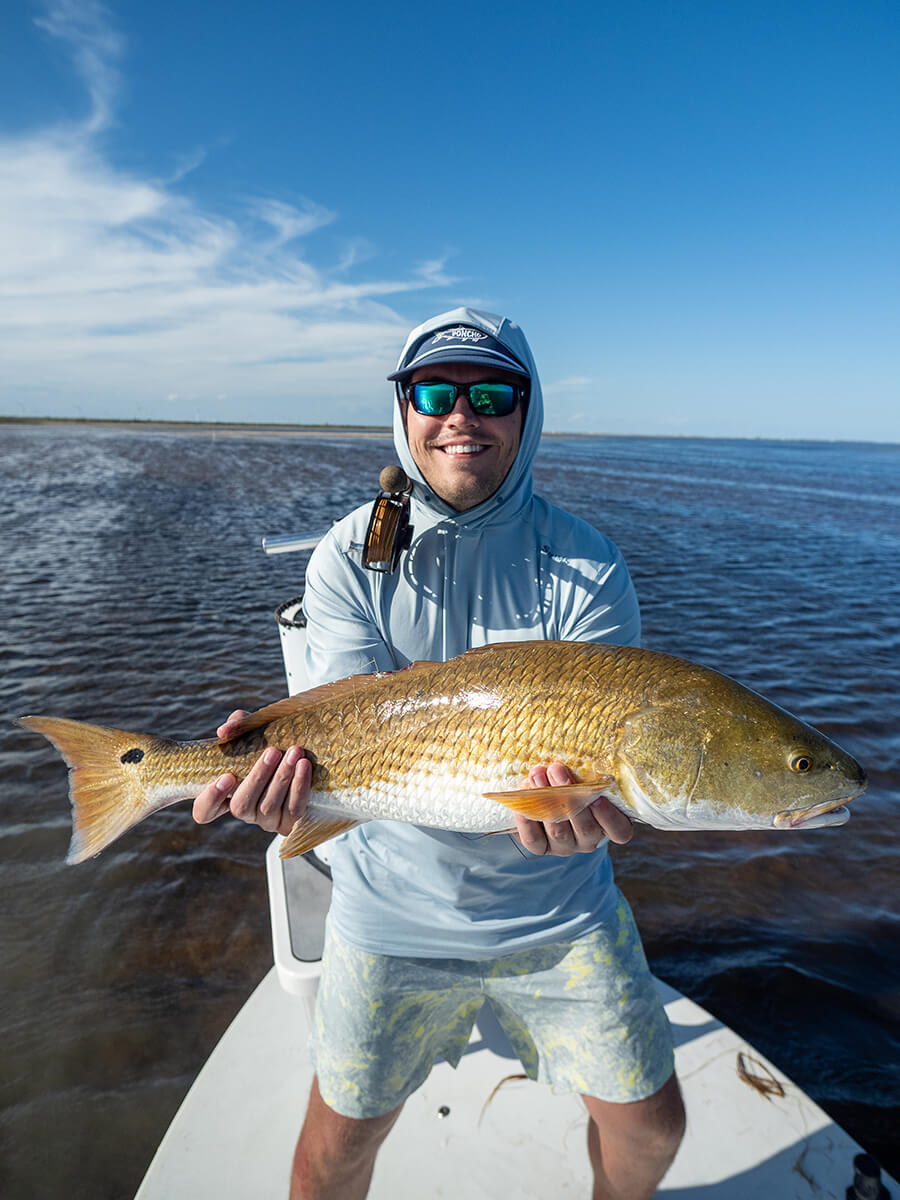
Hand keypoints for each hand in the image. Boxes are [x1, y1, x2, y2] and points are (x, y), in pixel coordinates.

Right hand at [191, 710, 311, 835]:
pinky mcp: (288, 824)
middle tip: (273, 751)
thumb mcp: (252, 731)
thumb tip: (225, 731)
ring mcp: (265, 821)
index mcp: (224, 795)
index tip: (227, 776)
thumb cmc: (268, 742)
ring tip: (294, 752)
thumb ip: (237, 726)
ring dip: (283, 777)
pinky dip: (299, 786)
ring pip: (269, 806)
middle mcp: (243, 811)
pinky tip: (304, 766)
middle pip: (241, 805)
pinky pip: (294, 809)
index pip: (204, 811)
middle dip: (258, 777)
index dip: (210, 799)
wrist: (299, 753)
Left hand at [513, 762, 633, 856]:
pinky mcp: (542, 847)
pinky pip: (534, 839)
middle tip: (556, 769)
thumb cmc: (577, 779)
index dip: (609, 816)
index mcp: (610, 825)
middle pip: (585, 827)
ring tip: (537, 773)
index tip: (598, 795)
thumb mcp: (589, 774)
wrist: (549, 794)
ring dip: (545, 800)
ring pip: (558, 831)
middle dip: (569, 797)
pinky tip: (521, 797)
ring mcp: (565, 846)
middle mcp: (589, 840)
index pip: (619, 830)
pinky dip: (527, 819)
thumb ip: (591, 769)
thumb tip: (588, 740)